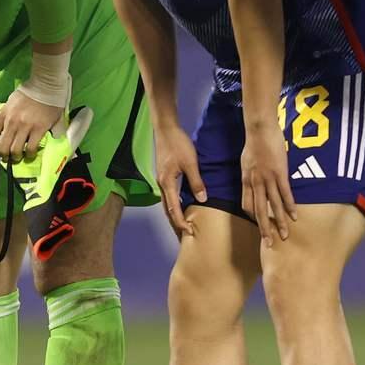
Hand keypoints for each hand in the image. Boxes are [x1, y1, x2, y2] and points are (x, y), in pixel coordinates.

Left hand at [0, 88, 62, 159]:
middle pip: (2, 148)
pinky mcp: (38, 129)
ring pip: (15, 151)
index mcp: (2, 115)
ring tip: (20, 156)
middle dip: (4, 156)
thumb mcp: (10, 103)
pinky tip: (31, 153)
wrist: (46, 86)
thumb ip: (5, 116)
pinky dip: (30, 154)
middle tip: (8, 158)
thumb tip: (1, 129)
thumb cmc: (28, 94)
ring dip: (16, 157)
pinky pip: (31, 148)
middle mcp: (11, 122)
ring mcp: (25, 126)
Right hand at [155, 121, 206, 237]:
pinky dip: (173, 204)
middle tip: (184, 235)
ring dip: (173, 215)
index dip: (180, 222)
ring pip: (166, 203)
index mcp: (167, 183)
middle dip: (175, 223)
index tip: (189, 232)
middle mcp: (161, 184)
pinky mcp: (164, 175)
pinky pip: (168, 195)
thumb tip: (202, 200)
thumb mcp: (190, 163)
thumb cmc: (178, 144)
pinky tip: (180, 206)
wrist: (166, 129)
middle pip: (167, 209)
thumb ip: (196, 182)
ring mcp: (161, 180)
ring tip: (182, 225)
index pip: (173, 209)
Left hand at [241, 120, 296, 246]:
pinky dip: (289, 206)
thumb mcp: (246, 162)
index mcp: (246, 181)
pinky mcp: (280, 173)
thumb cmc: (254, 144)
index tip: (260, 226)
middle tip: (269, 244)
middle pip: (258, 211)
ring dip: (279, 222)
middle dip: (264, 229)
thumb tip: (254, 183)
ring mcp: (268, 179)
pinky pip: (285, 193)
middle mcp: (255, 183)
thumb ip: (250, 175)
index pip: (247, 205)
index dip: (253, 217)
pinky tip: (295, 216)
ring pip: (273, 206)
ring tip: (285, 235)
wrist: (259, 129)